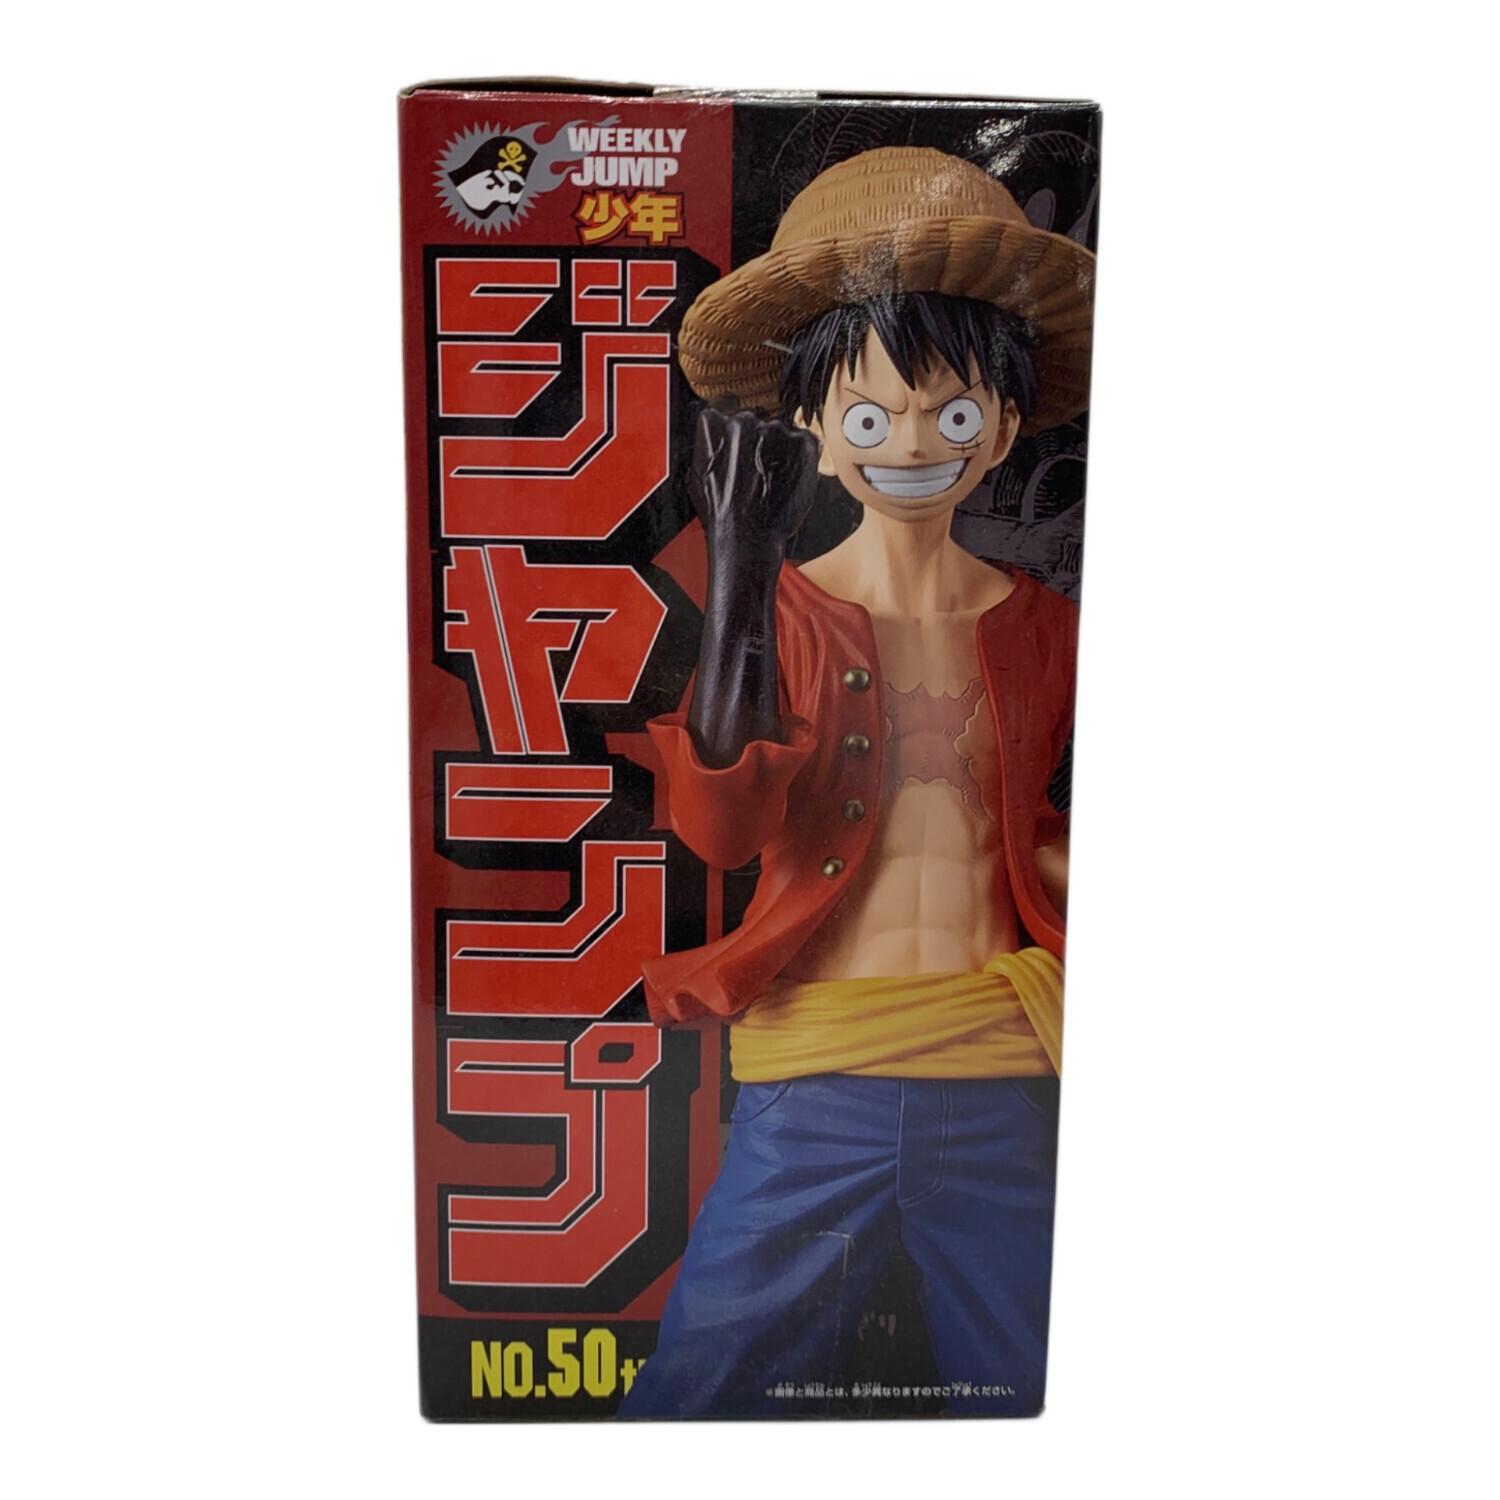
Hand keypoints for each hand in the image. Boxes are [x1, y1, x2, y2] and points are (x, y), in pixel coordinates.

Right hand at [688, 403, 818, 555]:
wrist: (748, 537)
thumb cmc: (721, 513)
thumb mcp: (696, 474)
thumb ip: (707, 445)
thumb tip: (714, 434)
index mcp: (714, 424)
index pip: (727, 405)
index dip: (735, 425)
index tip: (740, 439)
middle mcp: (745, 420)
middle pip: (757, 417)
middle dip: (758, 438)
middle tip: (757, 468)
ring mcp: (776, 430)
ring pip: (781, 428)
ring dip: (780, 447)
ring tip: (772, 477)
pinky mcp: (802, 444)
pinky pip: (804, 440)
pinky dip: (801, 455)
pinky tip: (788, 477)